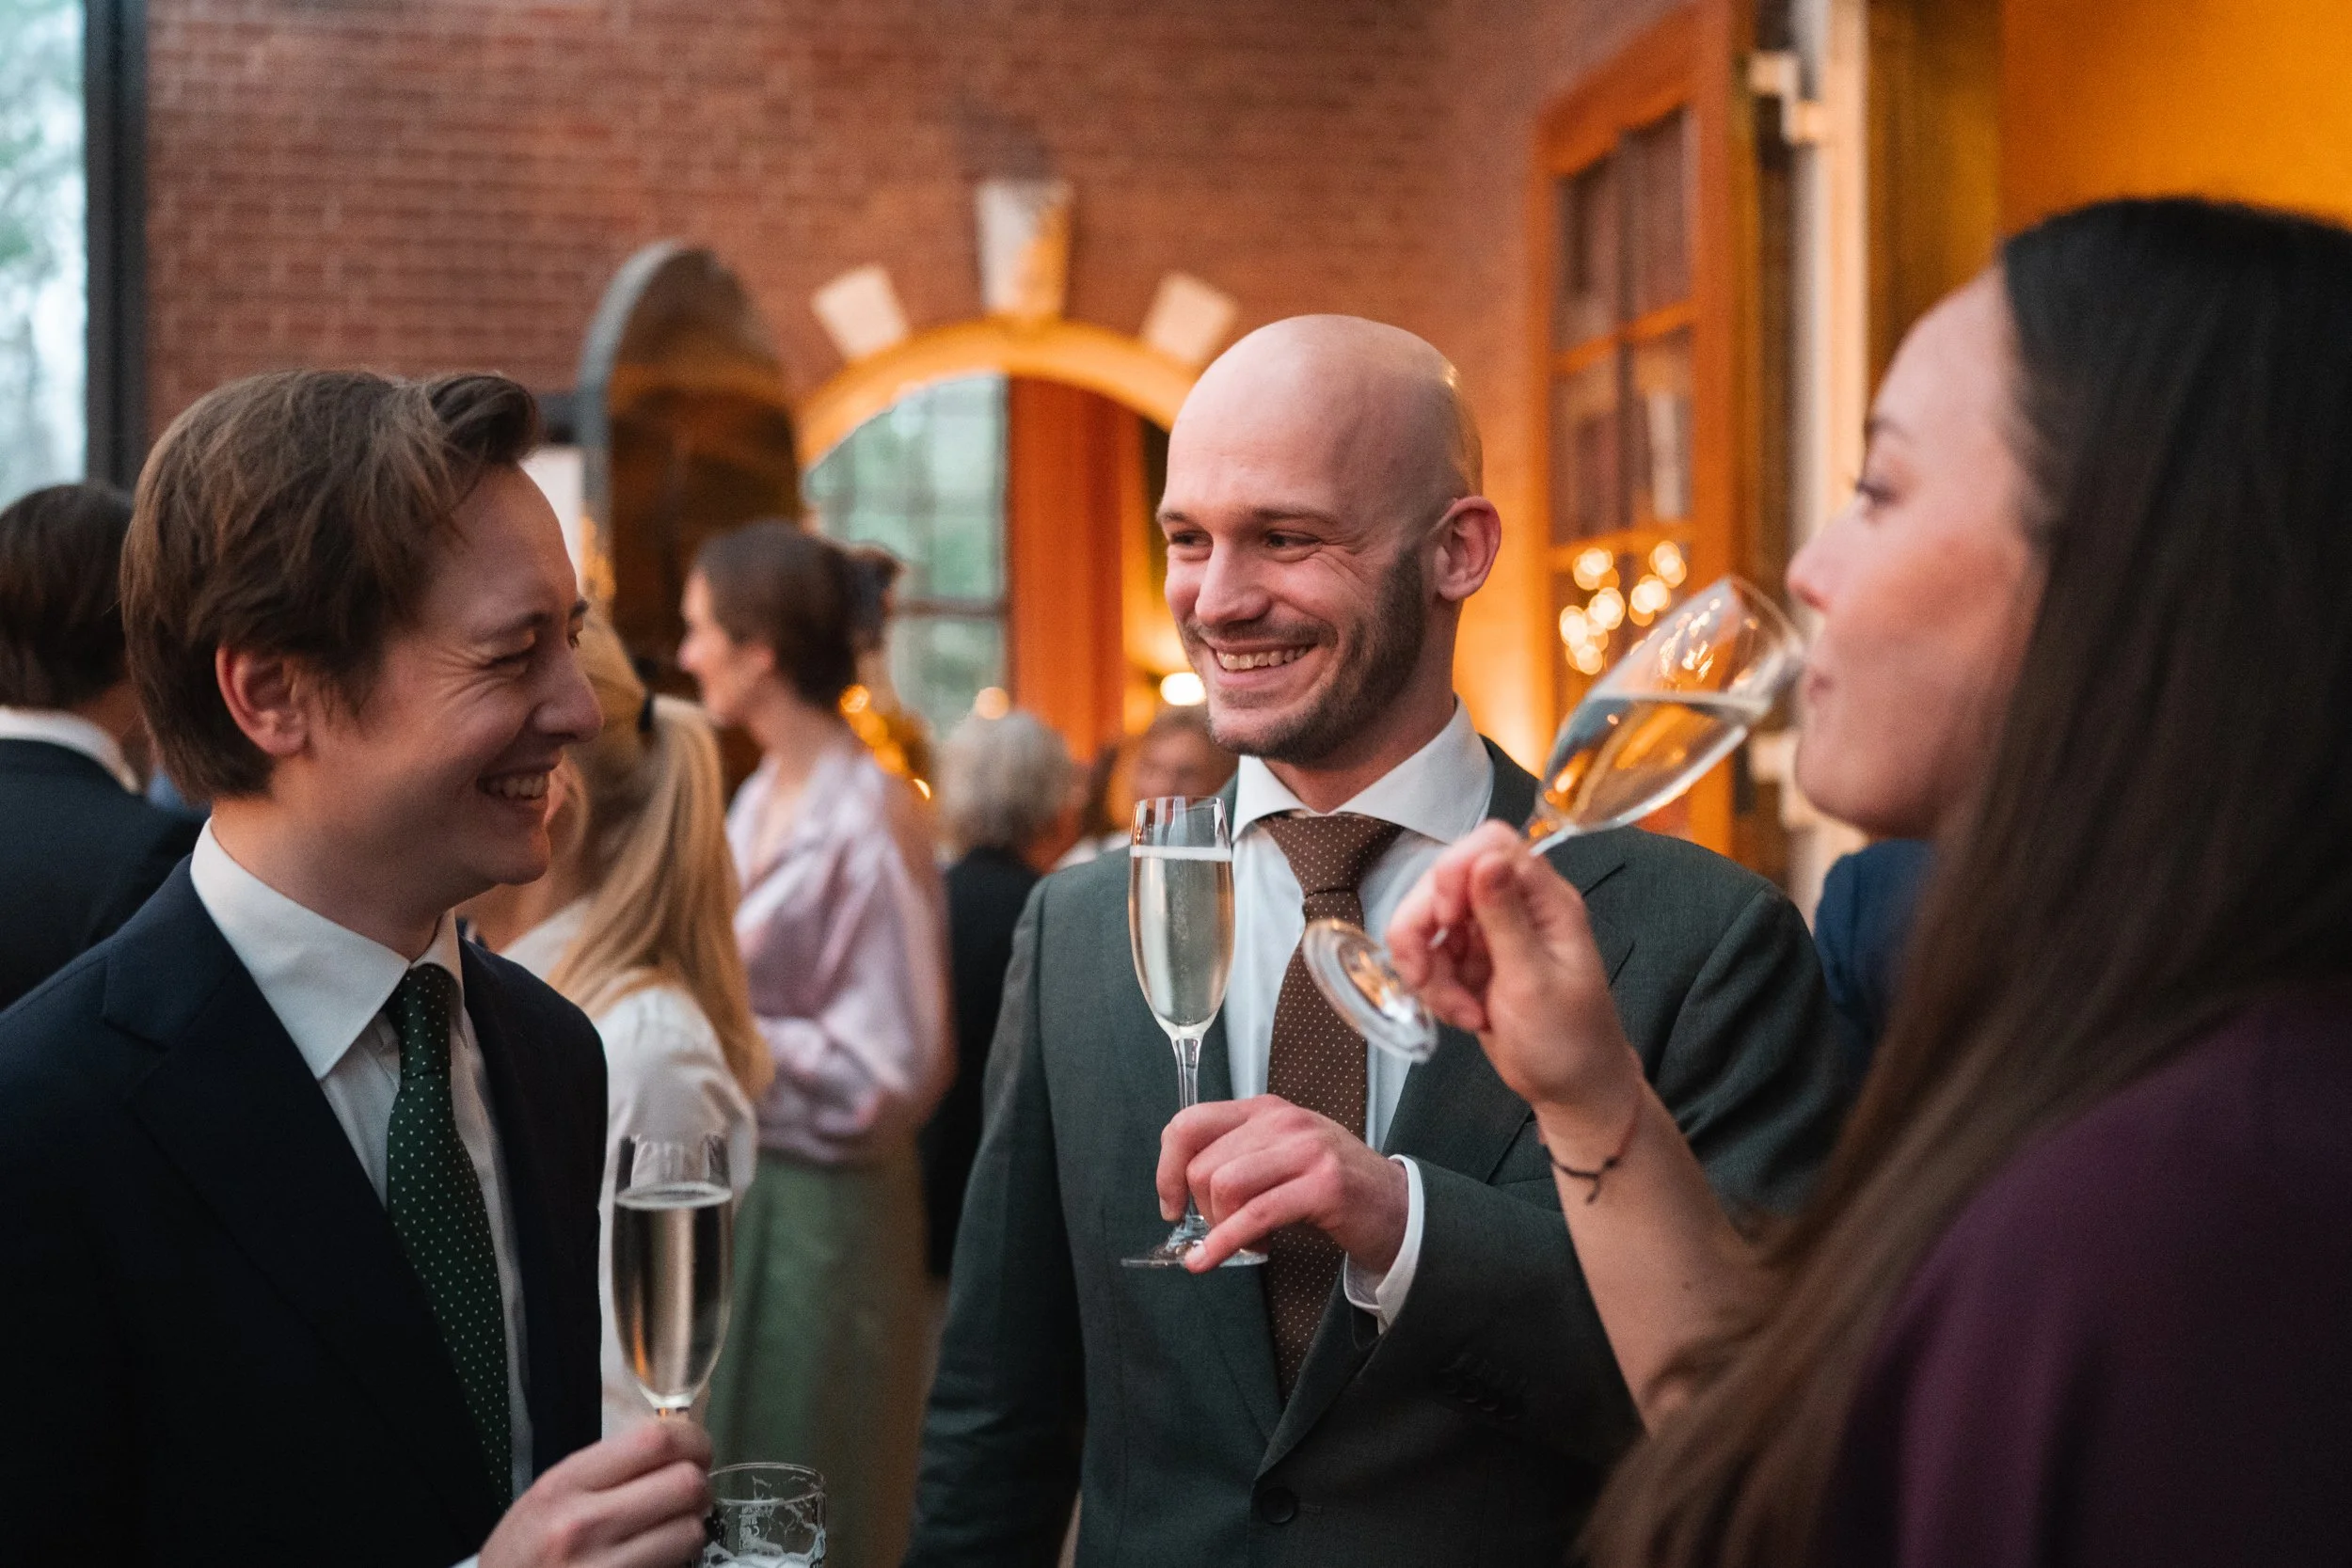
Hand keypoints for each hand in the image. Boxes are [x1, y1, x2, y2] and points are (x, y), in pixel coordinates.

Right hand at [480, 1418, 712, 1567]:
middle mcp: (584, 1524)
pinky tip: (656, 1561)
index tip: (695, 1450)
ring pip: (690, 1532)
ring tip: (670, 1533)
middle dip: (698, 1486)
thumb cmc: (522, 1555)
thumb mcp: (547, 1499)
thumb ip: (605, 1470)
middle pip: (685, 1484)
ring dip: (690, 1530)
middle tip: (690, 1494)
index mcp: (565, 1484)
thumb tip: (674, 1449)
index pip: (654, 1440)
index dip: (692, 1440)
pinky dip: (677, 1562)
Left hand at [1158, 1096, 1408, 1272]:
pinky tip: (1212, 1260)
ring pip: (1225, 1185)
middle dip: (1203, 1210)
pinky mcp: (1324, 1186)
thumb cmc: (1332, 1187)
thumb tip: (1179, 1188)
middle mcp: (1284, 1121)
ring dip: (1221, 1227)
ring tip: (1247, 1241)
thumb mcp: (1281, 1157)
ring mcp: (1306, 1150)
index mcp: (1266, 1110)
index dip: (1167, 1167)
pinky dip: (1225, 1243)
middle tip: (1225, 1230)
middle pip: (1204, 1164)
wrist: (1398, 1207)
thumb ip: (1237, 1158)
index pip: (1189, 1123)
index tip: (1171, 1204)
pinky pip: (1255, 1215)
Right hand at [1386, 822, 1643, 1142]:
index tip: (1447, 918)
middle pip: (1444, 880)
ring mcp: (1490, 934)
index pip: (1490, 845)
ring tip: (1458, 1013)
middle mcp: (1515, 906)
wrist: (1573, 1092)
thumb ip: (1505, 918)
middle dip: (1424, 928)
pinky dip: (1434, 987)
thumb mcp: (1533, 982)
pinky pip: (1431, 956)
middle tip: (1426, 976)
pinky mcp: (1471, 962)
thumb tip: (1486, 857)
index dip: (1455, 870)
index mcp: (1545, 900)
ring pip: (1429, 921)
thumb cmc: (1567, 1040)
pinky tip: (1461, 1017)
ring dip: (1429, 969)